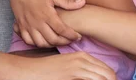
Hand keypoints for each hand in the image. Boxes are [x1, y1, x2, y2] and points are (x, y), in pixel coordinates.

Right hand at [0, 51, 115, 79]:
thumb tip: (96, 77)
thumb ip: (81, 72)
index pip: (107, 71)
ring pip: (103, 78)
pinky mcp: (72, 74)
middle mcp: (83, 59)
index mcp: (83, 57)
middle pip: (109, 75)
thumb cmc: (45, 72)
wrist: (27, 71)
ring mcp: (78, 66)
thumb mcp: (66, 67)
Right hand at [3, 0, 84, 46]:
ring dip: (50, 45)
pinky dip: (36, 43)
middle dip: (64, 42)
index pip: (62, 30)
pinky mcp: (20, 26)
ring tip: (59, 41)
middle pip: (52, 39)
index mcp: (46, 14)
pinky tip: (43, 40)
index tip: (78, 37)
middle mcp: (36, 22)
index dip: (71, 35)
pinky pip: (28, 41)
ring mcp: (27, 26)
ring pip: (40, 43)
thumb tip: (83, 2)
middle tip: (71, 40)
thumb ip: (67, 1)